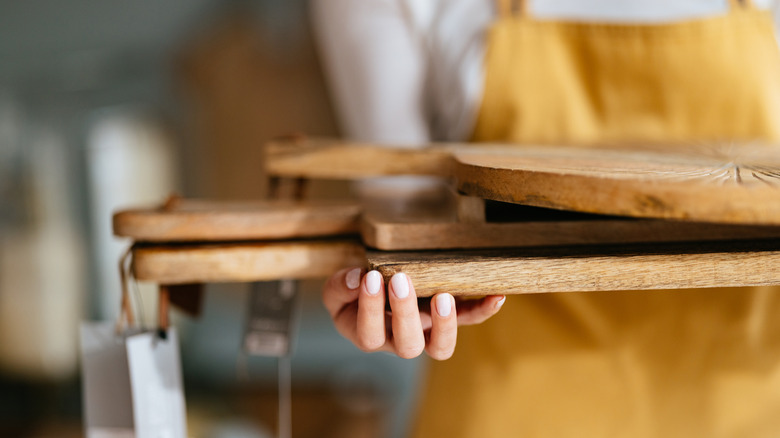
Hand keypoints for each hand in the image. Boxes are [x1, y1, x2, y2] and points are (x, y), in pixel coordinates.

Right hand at [323, 267, 505, 359]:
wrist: (375, 289)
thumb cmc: (354, 294)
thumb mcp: (337, 291)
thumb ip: (340, 287)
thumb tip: (356, 278)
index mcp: (369, 336)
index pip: (369, 333)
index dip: (370, 308)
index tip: (370, 278)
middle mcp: (400, 342)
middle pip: (407, 345)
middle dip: (404, 312)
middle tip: (399, 280)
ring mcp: (427, 333)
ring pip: (440, 347)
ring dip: (445, 324)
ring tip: (443, 297)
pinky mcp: (448, 319)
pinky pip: (469, 320)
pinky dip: (483, 311)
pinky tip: (496, 296)